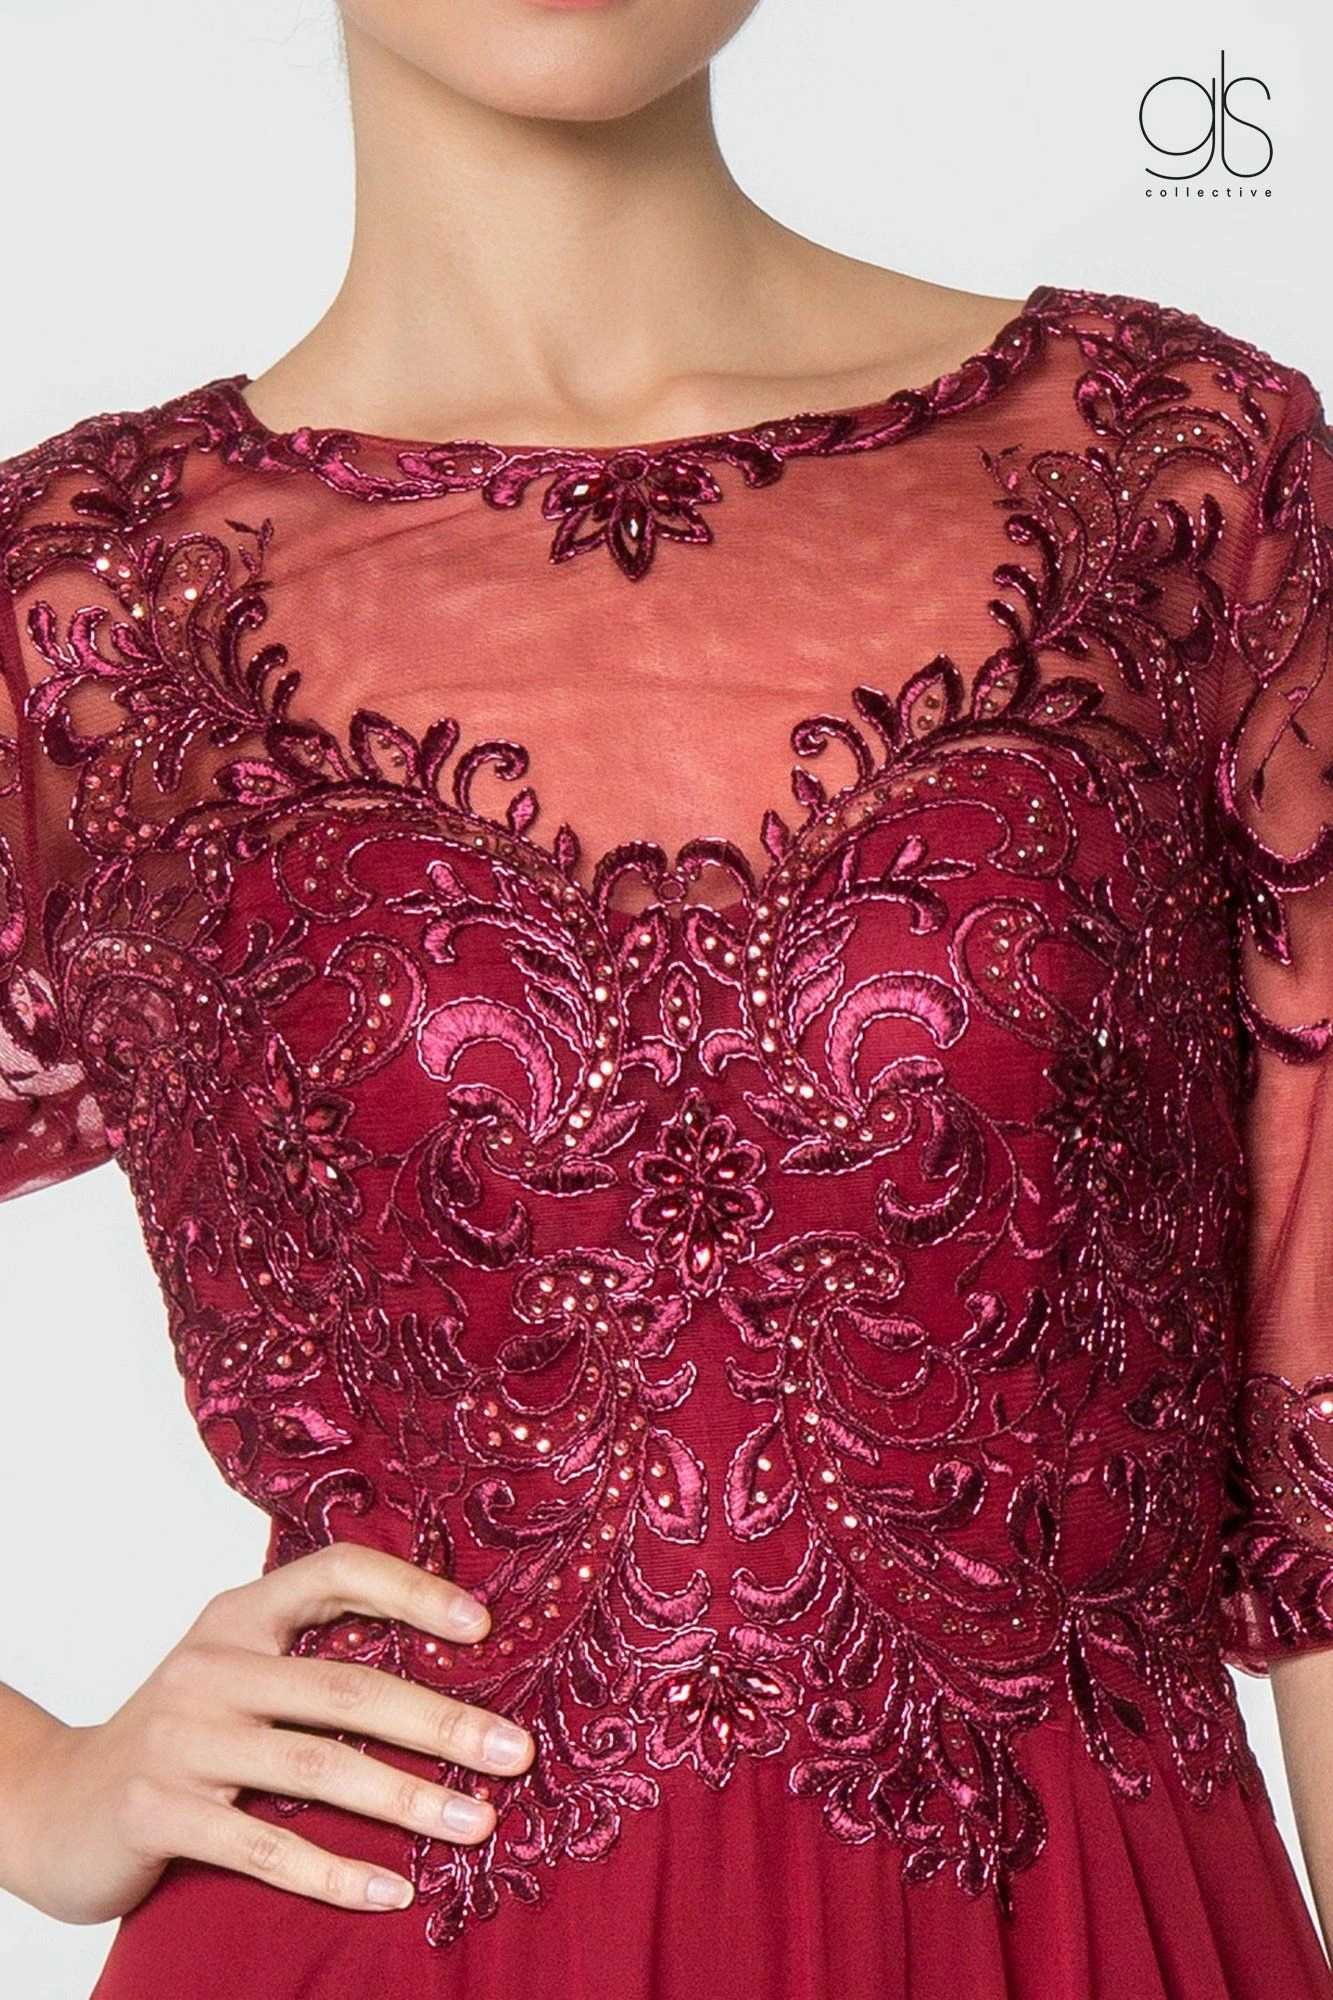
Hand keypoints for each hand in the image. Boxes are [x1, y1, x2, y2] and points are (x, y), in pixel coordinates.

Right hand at [1, 1542, 532, 1921]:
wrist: (55, 1805)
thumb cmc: (180, 1736)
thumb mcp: (237, 1673)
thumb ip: (313, 1658)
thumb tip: (451, 1663)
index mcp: (239, 1615)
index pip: (336, 1572)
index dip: (412, 1591)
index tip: (483, 1626)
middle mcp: (210, 1664)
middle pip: (347, 1687)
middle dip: (442, 1721)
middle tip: (515, 1752)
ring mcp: (181, 1737)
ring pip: (318, 1766)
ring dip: (408, 1798)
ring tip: (477, 1822)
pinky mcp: (159, 1812)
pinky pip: (264, 1844)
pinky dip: (334, 1872)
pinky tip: (392, 1891)